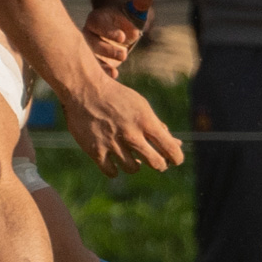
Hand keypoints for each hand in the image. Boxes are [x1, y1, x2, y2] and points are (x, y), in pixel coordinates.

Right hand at [62, 73, 183, 176]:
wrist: (84, 89)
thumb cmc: (117, 98)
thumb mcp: (141, 106)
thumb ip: (157, 126)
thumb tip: (176, 143)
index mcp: (146, 121)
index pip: (170, 148)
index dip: (176, 157)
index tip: (175, 159)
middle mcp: (131, 134)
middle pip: (156, 163)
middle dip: (160, 165)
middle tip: (158, 162)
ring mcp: (112, 143)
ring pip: (133, 169)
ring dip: (135, 165)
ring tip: (132, 157)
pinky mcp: (95, 150)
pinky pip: (112, 172)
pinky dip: (115, 170)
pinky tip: (115, 162)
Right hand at [82, 0, 150, 78]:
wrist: (121, 26)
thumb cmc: (126, 15)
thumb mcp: (132, 8)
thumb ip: (137, 4)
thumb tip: (144, 0)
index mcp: (96, 18)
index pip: (98, 23)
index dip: (108, 30)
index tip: (122, 37)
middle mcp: (88, 34)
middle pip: (92, 43)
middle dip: (107, 50)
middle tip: (124, 54)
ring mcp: (90, 49)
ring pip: (91, 58)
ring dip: (102, 65)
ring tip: (114, 71)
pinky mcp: (96, 60)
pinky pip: (96, 68)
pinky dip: (103, 73)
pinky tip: (113, 75)